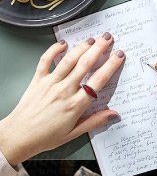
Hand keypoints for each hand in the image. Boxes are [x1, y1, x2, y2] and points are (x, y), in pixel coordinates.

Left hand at [0, 33, 124, 165]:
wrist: (17, 137)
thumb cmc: (45, 137)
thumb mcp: (73, 133)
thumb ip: (95, 121)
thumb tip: (114, 114)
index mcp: (75, 105)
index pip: (98, 80)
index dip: (111, 65)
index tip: (119, 55)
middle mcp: (64, 91)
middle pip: (85, 65)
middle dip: (99, 49)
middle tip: (108, 38)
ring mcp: (50, 83)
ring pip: (69, 60)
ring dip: (82, 47)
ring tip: (92, 38)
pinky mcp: (37, 80)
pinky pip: (45, 61)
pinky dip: (53, 50)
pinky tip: (62, 43)